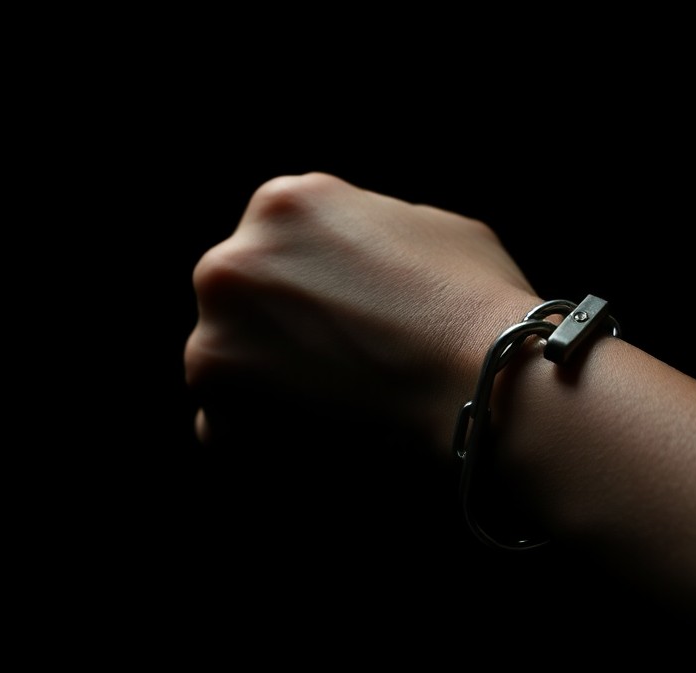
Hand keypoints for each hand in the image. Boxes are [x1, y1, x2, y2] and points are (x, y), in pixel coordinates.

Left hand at [184, 172, 540, 456]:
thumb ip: (373, 231)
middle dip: (282, 336)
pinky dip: (261, 443)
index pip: (278, 248)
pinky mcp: (216, 409)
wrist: (481, 386)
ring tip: (337, 413)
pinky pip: (223, 430)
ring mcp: (214, 336)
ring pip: (227, 366)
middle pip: (242, 305)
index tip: (347, 326)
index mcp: (282, 205)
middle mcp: (230, 262)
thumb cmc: (472, 306)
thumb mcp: (432, 228)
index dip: (318, 292)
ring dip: (268, 389)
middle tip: (341, 371)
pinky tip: (318, 445)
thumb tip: (356, 256)